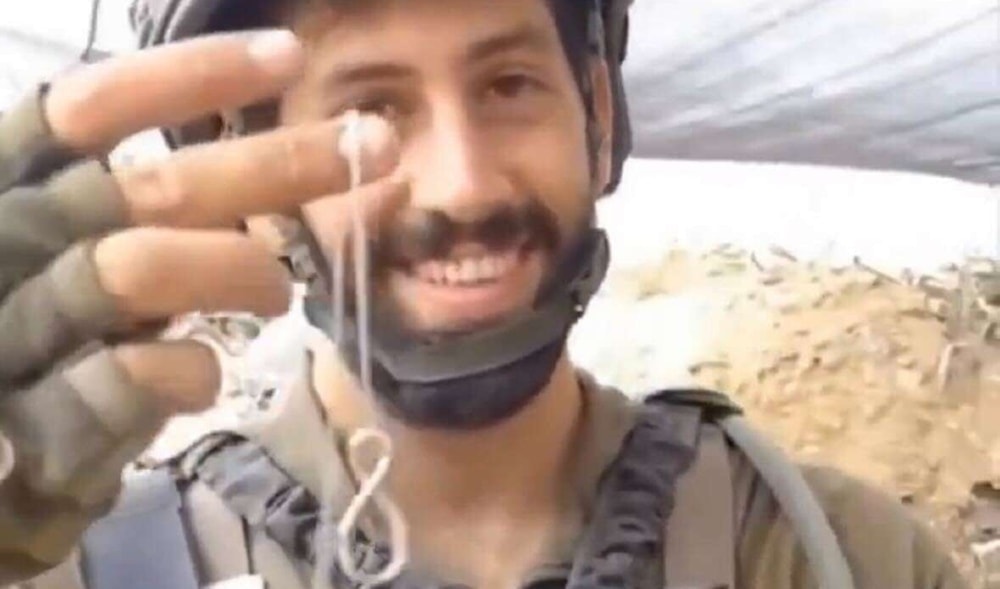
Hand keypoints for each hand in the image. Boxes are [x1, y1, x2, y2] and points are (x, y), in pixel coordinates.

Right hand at [0, 30, 400, 415]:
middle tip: (377, 148)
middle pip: (150, 187)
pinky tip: (206, 379)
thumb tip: (290, 165)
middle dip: (277, 166)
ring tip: (280, 296)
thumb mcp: (92, 268)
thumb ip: (162, 220)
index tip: (285, 57)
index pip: (86, 110)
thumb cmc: (48, 360)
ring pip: (139, 269)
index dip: (186, 76)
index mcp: (11, 195)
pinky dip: (193, 373)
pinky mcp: (36, 429)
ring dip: (239, 272)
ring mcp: (18, 336)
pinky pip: (135, 375)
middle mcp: (6, 248)